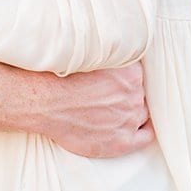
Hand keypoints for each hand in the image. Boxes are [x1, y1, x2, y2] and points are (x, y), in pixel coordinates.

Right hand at [14, 63, 153, 157]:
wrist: (44, 102)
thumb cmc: (60, 76)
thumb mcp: (87, 53)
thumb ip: (107, 54)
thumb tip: (113, 49)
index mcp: (130, 71)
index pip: (137, 74)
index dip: (124, 78)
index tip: (112, 81)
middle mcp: (135, 94)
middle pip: (138, 93)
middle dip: (126, 94)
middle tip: (107, 95)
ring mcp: (130, 118)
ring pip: (141, 113)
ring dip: (132, 111)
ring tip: (115, 111)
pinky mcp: (122, 141)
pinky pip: (145, 136)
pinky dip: (142, 132)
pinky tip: (134, 128)